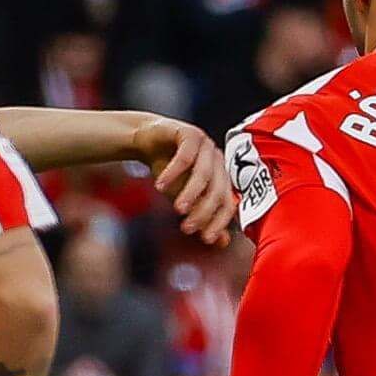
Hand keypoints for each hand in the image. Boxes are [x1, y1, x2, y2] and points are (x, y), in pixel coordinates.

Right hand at [132, 116, 233, 243]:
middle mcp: (218, 161)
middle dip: (204, 212)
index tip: (205, 240)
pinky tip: (160, 186)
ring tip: (178, 209)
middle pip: (218, 190)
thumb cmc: (169, 170)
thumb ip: (203, 216)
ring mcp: (206, 146)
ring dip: (191, 194)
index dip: (219, 223)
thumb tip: (223, 242)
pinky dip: (173, 173)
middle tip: (187, 228)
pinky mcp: (190, 134)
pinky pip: (185, 156)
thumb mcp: (184, 197)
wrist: (147, 140)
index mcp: (222, 177)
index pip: (228, 204)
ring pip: (204, 174)